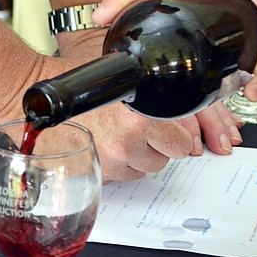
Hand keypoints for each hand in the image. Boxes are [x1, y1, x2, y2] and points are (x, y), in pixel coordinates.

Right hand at [67, 99, 241, 182]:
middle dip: (156, 147)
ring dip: (136, 157)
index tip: (170, 129)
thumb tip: (204, 103)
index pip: (183, 144)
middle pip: (164, 161)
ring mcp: (111, 163)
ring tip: (120, 134)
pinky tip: (108, 144)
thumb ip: (165, 92)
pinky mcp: (98, 175)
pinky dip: (118, 165)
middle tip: (140, 128)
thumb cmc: (88, 84)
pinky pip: (121, 177)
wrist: (52, 100)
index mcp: (141, 118)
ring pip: (142, 170)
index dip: (177, 135)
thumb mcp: (132, 79)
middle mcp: (127, 143)